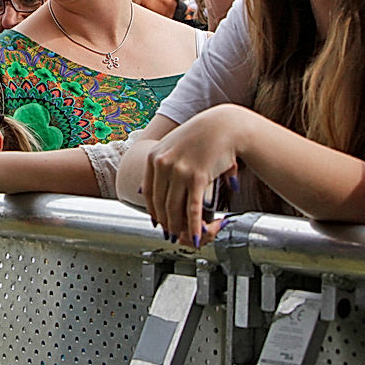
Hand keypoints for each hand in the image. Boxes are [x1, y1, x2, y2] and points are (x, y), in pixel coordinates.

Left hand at [143, 104, 242, 247]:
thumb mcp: (170, 147)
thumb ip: (158, 168)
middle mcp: (163, 164)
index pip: (147, 192)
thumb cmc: (199, 137)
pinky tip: (197, 236)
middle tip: (172, 234)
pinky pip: (193, 208)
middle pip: (159, 203)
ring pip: (174, 208)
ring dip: (178, 227)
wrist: (223, 126)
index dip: (152, 211)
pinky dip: (193, 225)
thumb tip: (141, 192)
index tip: (157, 222)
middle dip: (165, 223)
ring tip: (183, 238)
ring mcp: (179, 170)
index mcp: (154, 157)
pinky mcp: (198, 177)